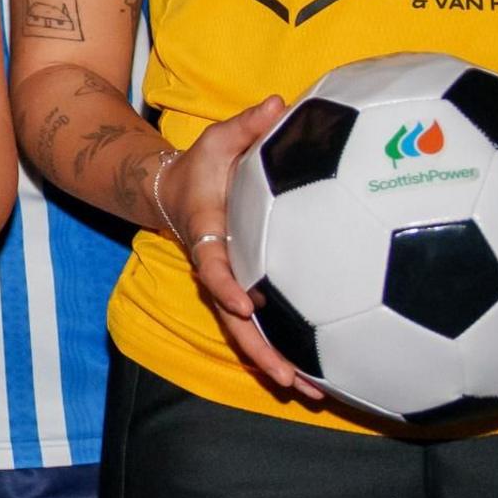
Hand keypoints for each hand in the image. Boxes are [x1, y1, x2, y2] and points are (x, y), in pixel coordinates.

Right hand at [162, 95, 316, 401]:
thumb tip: (279, 102)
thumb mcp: (215, 140)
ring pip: (249, 335)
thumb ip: (246, 125)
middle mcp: (220, 271)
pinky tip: (320, 376)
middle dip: (261, 352)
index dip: (226, 286)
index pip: (212, 267)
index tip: (245, 304)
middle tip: (291, 379)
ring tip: (314, 395)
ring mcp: (232, 286)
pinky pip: (265, 327)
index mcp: (209, 237)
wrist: (176, 191)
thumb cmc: (202, 166)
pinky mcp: (248, 291)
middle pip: (234, 321)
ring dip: (278, 365)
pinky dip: (288, 352)